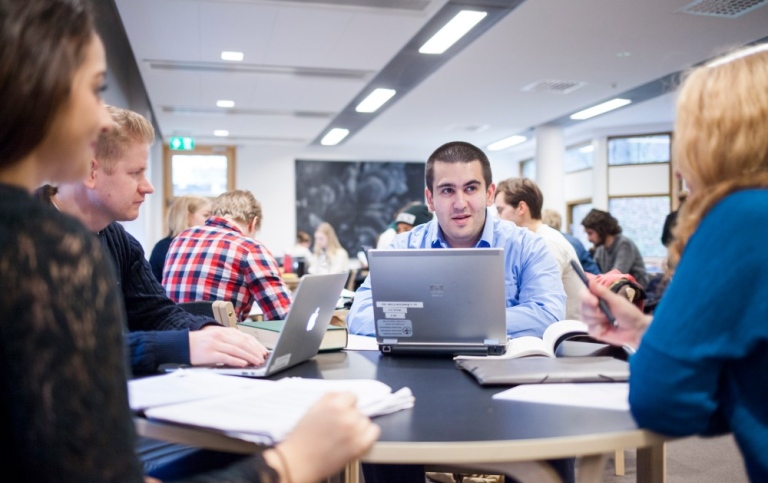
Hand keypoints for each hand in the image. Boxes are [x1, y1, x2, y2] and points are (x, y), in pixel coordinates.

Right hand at [189, 326, 268, 366]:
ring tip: (257, 362)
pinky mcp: (209, 353)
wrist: (181, 344)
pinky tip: (243, 364)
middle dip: (255, 351)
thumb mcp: (216, 338)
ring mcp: (215, 344)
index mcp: (224, 331)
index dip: (256, 345)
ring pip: (237, 350)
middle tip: (263, 358)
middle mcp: (221, 335)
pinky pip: (226, 357)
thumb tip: (247, 350)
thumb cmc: (200, 343)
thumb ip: (230, 341)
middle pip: (243, 343)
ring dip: (249, 356)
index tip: (264, 351)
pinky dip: (236, 360)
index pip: (245, 337)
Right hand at [265, 392, 379, 482]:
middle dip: (350, 415)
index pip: (352, 395)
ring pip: (366, 420)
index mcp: (335, 405)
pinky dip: (367, 434)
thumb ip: (330, 397)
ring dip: (358, 425)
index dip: (345, 403)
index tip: (341, 410)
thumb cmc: (302, 438)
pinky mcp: (360, 446)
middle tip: (339, 425)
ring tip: (344, 434)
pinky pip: (374, 432)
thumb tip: (343, 394)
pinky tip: (355, 438)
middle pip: (358, 410)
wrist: (299, 461)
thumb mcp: (313, 408)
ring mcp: (355, 432)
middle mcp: (347, 417)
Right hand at [580, 280, 650, 347]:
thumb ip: (602, 292)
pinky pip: (590, 329)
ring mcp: (592, 319)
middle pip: (582, 307)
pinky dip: (599, 329)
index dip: (586, 297)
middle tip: (606, 314)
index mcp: (597, 297)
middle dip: (595, 311)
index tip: (595, 302)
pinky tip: (606, 328)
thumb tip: (589, 281)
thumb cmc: (628, 312)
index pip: (583, 294)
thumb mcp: (616, 300)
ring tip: (609, 321)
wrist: (636, 330)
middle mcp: (592, 307)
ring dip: (598, 320)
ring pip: (585, 318)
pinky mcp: (594, 330)